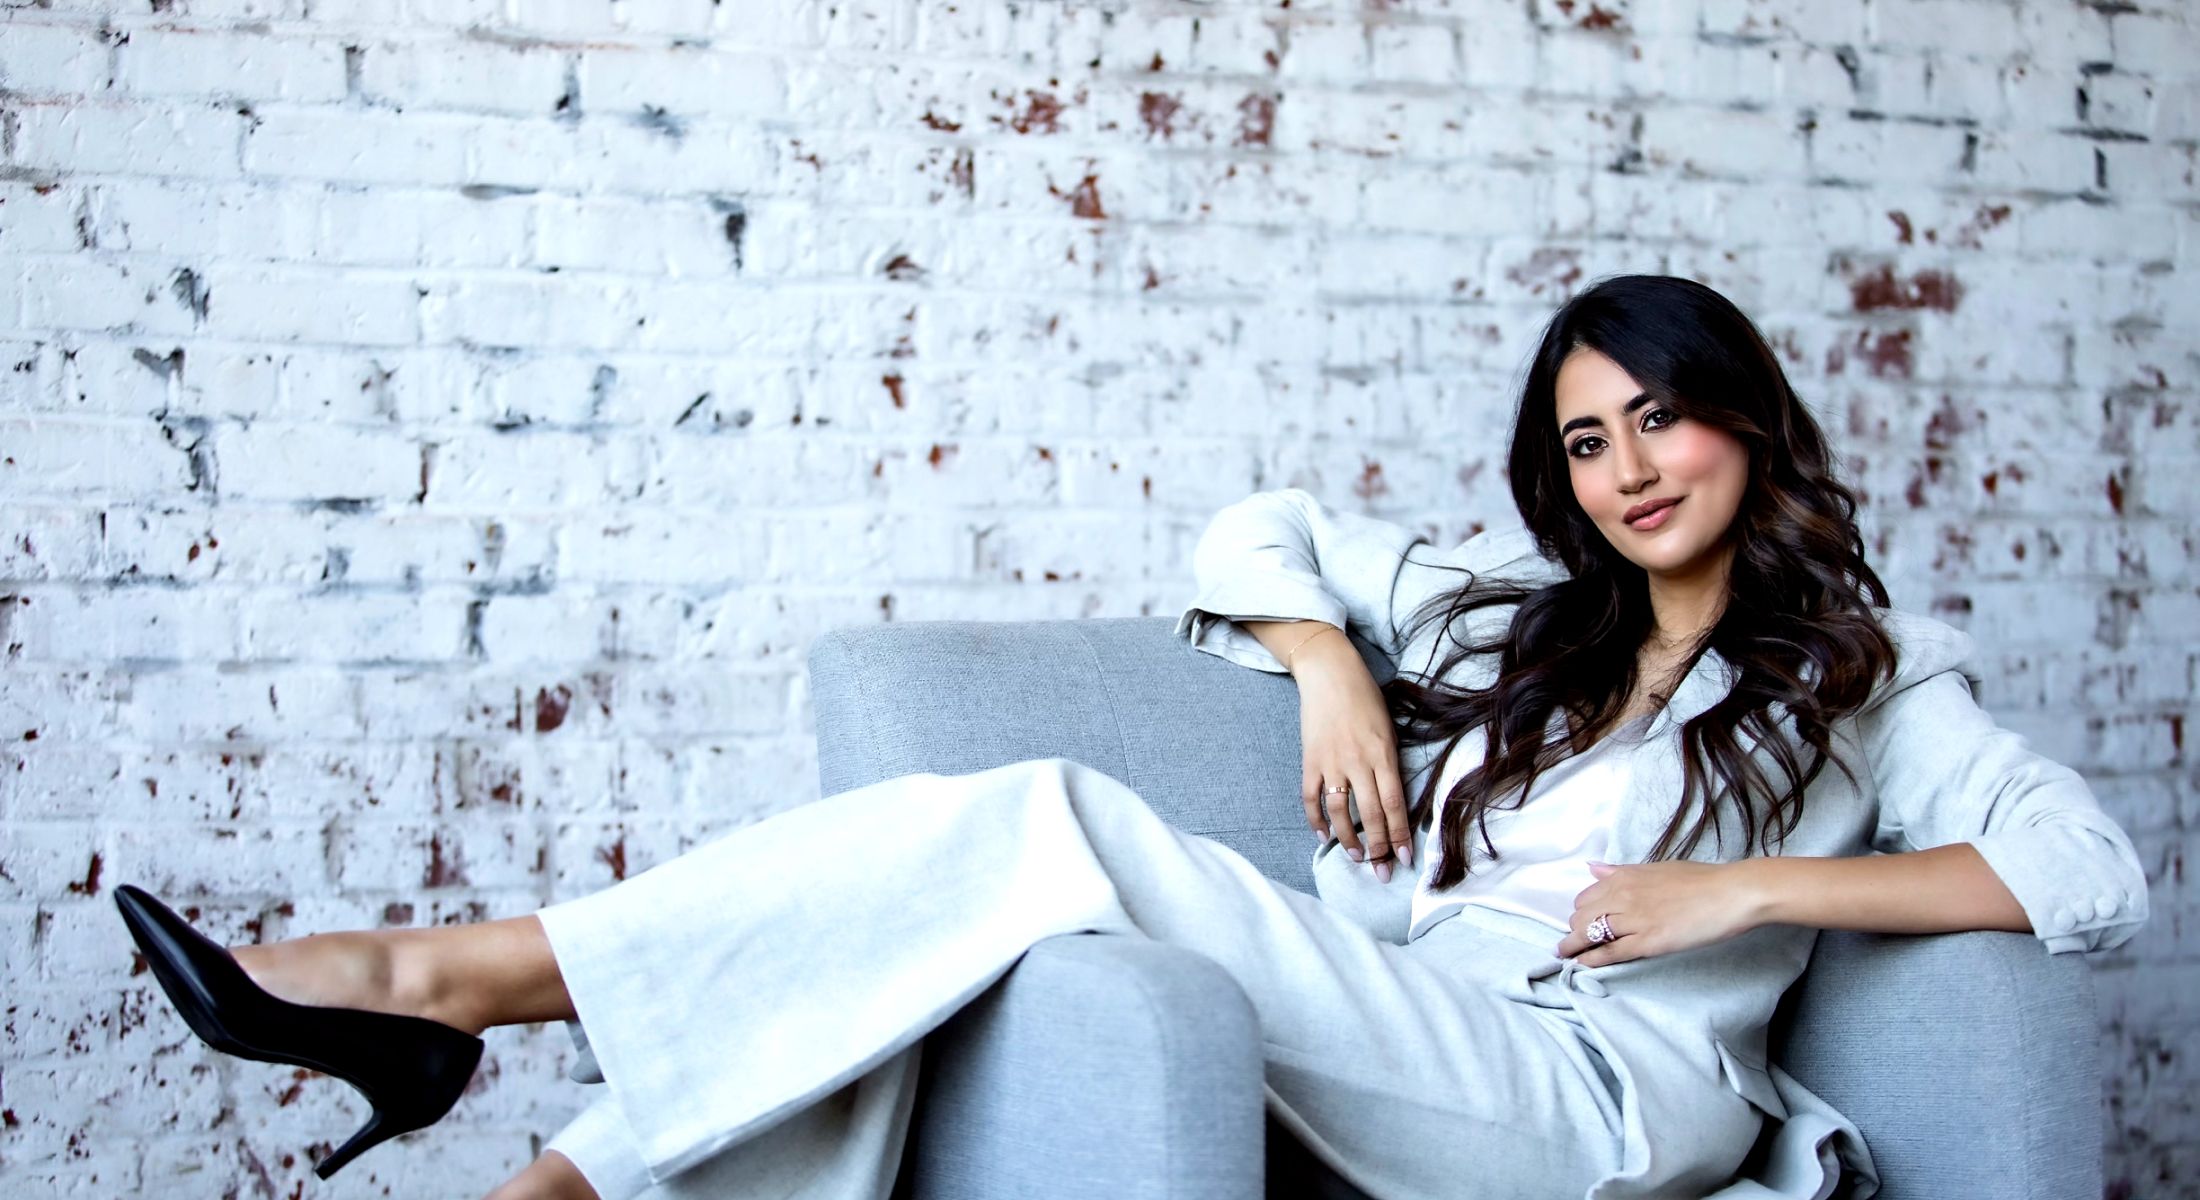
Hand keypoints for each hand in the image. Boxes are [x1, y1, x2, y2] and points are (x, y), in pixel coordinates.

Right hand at [1292, 633, 1411, 881]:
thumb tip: (1392, 801)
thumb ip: (1390, 764)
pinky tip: (1324, 836)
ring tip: (1357, 858)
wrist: (1330, 673)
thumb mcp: (1389, 729)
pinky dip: (1316, 820)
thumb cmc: (1366, 698)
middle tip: (1383, 872)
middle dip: (1379, 848)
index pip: (1394, 804)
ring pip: (1339, 812)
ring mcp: (1331, 762)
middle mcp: (1358, 761)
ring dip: (1348, 839)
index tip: (1406, 858)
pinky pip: (1311, 797)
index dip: (1400, 835)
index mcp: (1383, 754)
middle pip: (1369, 814)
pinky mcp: (1310, 760)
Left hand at [1555, 860, 1763, 966]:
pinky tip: (1581, 964)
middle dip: (1575, 929)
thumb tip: (1593, 868)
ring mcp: (1634, 919)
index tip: (1582, 921)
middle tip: (1574, 941)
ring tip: (1565, 956)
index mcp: (1625, 876)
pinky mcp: (1648, 941)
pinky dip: (1591, 959)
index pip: (1586, 897)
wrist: (1731, 893)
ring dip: (1574, 947)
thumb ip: (1622, 871)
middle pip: (1581, 916)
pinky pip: (1610, 952)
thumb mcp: (1656, 868)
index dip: (1582, 912)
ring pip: (1589, 934)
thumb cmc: (1701, 880)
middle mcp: (1623, 895)